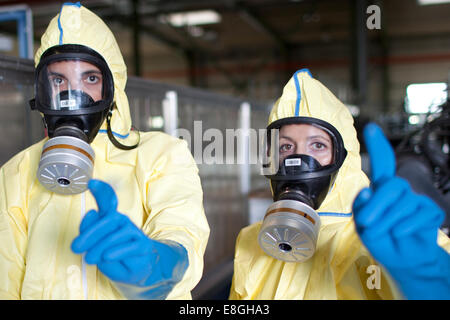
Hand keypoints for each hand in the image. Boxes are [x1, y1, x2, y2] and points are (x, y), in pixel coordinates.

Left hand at [71, 179, 187, 298]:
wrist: (139, 269)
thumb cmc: (116, 257)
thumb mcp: (96, 246)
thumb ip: (91, 231)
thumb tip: (91, 212)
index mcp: (111, 220)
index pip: (108, 201)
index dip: (101, 190)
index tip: (91, 183)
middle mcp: (123, 222)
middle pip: (109, 220)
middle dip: (90, 233)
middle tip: (75, 247)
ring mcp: (134, 233)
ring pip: (116, 234)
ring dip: (100, 246)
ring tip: (89, 259)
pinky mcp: (142, 246)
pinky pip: (129, 246)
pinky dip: (117, 251)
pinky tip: (107, 256)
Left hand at [352, 123, 448, 298]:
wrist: (401, 259)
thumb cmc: (381, 237)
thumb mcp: (363, 224)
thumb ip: (361, 208)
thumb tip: (366, 191)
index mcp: (381, 189)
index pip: (382, 164)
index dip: (378, 146)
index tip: (371, 127)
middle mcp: (399, 190)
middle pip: (392, 184)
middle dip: (378, 204)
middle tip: (367, 222)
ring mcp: (416, 199)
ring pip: (403, 202)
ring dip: (388, 221)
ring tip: (384, 232)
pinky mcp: (430, 211)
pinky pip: (417, 215)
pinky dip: (404, 227)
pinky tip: (400, 234)